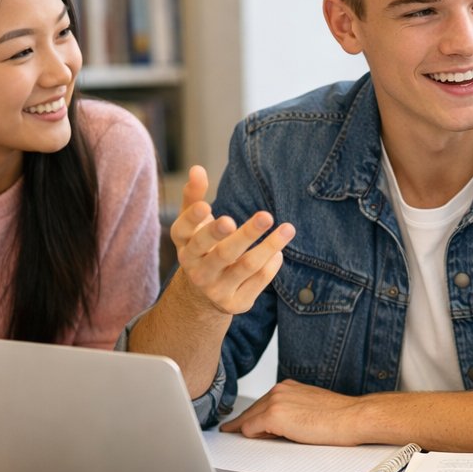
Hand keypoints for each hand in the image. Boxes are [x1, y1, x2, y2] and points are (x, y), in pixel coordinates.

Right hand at [171, 166, 294, 316]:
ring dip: (269, 247)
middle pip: (221, 252)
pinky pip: (257, 281)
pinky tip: (279, 250)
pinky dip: (271, 264)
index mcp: (184, 246)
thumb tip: (196, 168)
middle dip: (244, 235)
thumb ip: (194, 196)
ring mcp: (215, 288)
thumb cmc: (202, 247)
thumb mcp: (193, 224)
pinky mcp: (234, 303)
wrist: (202, 294)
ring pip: (245, 266)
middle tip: (265, 216)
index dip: (194, 219)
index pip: (184, 232)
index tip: (209, 205)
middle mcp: (196, 269)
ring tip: (288, 228)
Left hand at [219, 380, 372, 445]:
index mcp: (289, 387)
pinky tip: (255, 440)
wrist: (353, 418)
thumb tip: (279, 425)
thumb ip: (293, 411)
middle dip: (242, 423)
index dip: (250, 416)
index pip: (262, 403)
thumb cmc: (340, 417)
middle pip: (251, 410)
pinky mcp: (274, 415)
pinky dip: (251, 436)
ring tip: (235, 435)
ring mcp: (276, 401)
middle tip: (229, 430)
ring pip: (248, 419)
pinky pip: (250, 429)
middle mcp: (280, 390)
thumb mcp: (311, 408)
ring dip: (247, 430)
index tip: (238, 422)